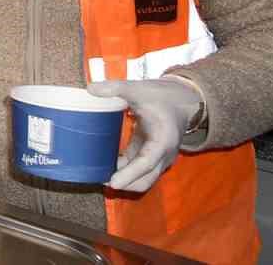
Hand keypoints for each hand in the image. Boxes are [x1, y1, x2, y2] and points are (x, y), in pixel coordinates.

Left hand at [88, 77, 203, 192]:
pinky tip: (105, 165)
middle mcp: (163, 155)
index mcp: (163, 140)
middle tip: (97, 178)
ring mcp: (158, 159)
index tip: (112, 182)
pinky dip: (123, 172)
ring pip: (141, 179)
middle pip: (144, 179)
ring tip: (97, 173)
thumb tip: (91, 89)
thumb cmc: (162, 97)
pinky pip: (136, 171)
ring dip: (122, 180)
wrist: (182, 102)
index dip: (129, 174)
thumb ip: (116, 88)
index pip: (146, 162)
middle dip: (123, 184)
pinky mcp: (150, 157)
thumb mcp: (139, 89)